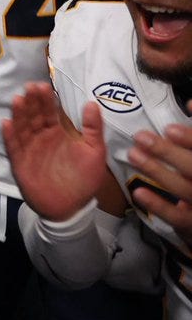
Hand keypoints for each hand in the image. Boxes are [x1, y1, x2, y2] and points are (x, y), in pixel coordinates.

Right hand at [2, 83, 104, 220]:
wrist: (70, 207)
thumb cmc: (84, 179)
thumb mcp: (95, 152)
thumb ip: (93, 129)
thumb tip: (91, 103)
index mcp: (57, 132)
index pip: (49, 111)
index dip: (46, 99)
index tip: (43, 85)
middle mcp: (40, 137)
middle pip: (33, 115)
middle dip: (31, 101)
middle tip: (30, 87)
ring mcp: (29, 148)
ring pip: (21, 127)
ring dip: (19, 114)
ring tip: (18, 100)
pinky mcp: (19, 162)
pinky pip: (12, 147)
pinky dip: (9, 135)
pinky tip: (6, 124)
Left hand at [128, 111, 191, 243]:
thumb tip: (189, 102)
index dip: (191, 139)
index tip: (170, 128)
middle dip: (168, 152)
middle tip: (140, 136)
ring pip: (185, 189)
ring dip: (157, 171)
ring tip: (134, 154)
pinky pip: (178, 217)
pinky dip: (159, 205)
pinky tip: (139, 192)